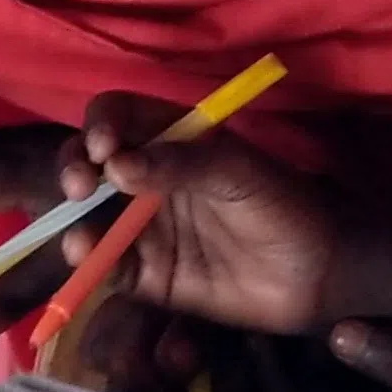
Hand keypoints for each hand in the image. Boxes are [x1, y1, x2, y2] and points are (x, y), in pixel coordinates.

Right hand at [68, 101, 344, 334]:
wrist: (317, 274)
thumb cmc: (284, 205)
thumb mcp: (238, 171)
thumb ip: (181, 164)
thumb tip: (116, 165)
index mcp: (171, 139)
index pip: (119, 117)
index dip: (102, 125)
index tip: (104, 147)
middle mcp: (146, 178)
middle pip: (88, 164)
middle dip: (73, 169)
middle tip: (79, 186)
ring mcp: (143, 227)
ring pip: (89, 216)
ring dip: (76, 222)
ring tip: (82, 238)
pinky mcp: (145, 274)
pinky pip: (106, 264)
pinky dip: (90, 261)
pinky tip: (89, 258)